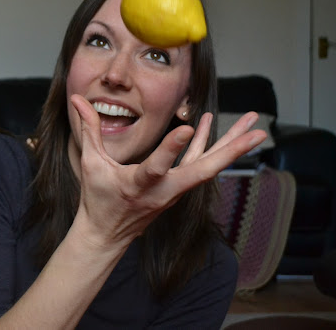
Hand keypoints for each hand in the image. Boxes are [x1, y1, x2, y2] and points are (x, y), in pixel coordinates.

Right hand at [69, 94, 266, 249]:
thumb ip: (89, 131)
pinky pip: (197, 164)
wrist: (107, 235)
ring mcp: (175, 191)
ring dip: (232, 146)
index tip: (188, 128)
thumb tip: (78, 100)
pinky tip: (210, 123)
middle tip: (258, 132)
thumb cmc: (98, 200)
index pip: (157, 167)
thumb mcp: (90, 165)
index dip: (172, 149)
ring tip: (254, 124)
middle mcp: (164, 190)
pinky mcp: (177, 188)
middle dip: (232, 151)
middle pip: (204, 170)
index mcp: (138, 185)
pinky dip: (209, 144)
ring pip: (208, 166)